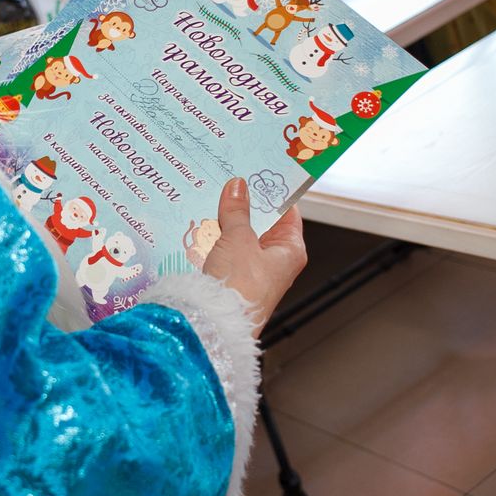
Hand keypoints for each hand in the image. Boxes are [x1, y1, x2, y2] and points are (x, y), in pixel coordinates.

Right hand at [202, 178, 306, 337]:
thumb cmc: (239, 288)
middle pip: (263, 224)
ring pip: (243, 237)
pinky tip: (204, 224)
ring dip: (229, 221)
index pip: (287, 212)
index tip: (256, 172)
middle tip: (230, 180)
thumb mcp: (237, 239)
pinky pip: (228, 251)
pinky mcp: (235, 279)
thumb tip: (238, 186)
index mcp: (291, 250)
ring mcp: (255, 271)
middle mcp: (277, 262)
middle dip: (246, 204)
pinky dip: (218, 237)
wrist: (216, 324)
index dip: (272, 192)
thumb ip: (237, 210)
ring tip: (214, 198)